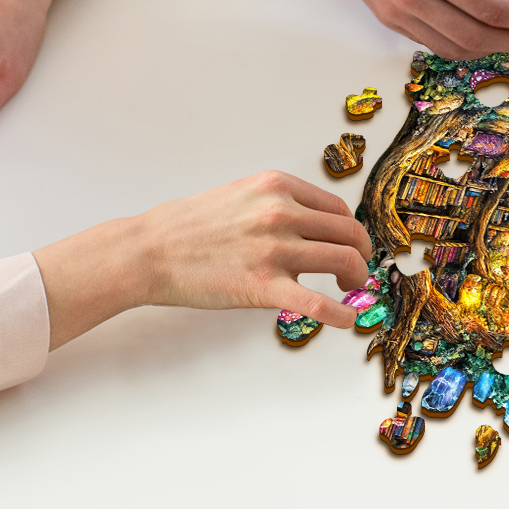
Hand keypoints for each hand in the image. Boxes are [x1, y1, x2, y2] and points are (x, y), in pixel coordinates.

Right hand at [36, 171, 373, 348]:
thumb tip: (311, 225)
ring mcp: (275, 249)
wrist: (149, 250)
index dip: (349, 229)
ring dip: (356, 277)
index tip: (349, 244)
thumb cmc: (188, 226)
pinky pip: (317, 302)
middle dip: (360, 253)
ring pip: (343, 260)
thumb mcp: (241, 195)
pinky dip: (341, 313)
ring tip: (350, 290)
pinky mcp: (264, 286)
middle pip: (348, 231)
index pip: (336, 207)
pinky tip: (347, 321)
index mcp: (277, 187)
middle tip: (356, 270)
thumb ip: (277, 203)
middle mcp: (282, 212)